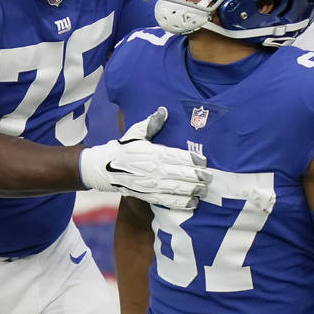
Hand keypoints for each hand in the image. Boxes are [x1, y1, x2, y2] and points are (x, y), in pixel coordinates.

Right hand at [79, 107, 209, 209]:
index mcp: (153, 153)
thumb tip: (163, 110)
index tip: (204, 160)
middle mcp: (154, 170)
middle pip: (181, 174)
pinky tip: (192, 202)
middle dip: (197, 176)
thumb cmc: (123, 148)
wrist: (104, 169)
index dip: (192, 159)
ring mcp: (151, 184)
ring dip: (193, 190)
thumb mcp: (136, 133)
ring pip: (177, 189)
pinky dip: (181, 203)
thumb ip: (152, 123)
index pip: (177, 156)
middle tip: (210, 178)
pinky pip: (167, 201)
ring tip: (204, 190)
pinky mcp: (148, 196)